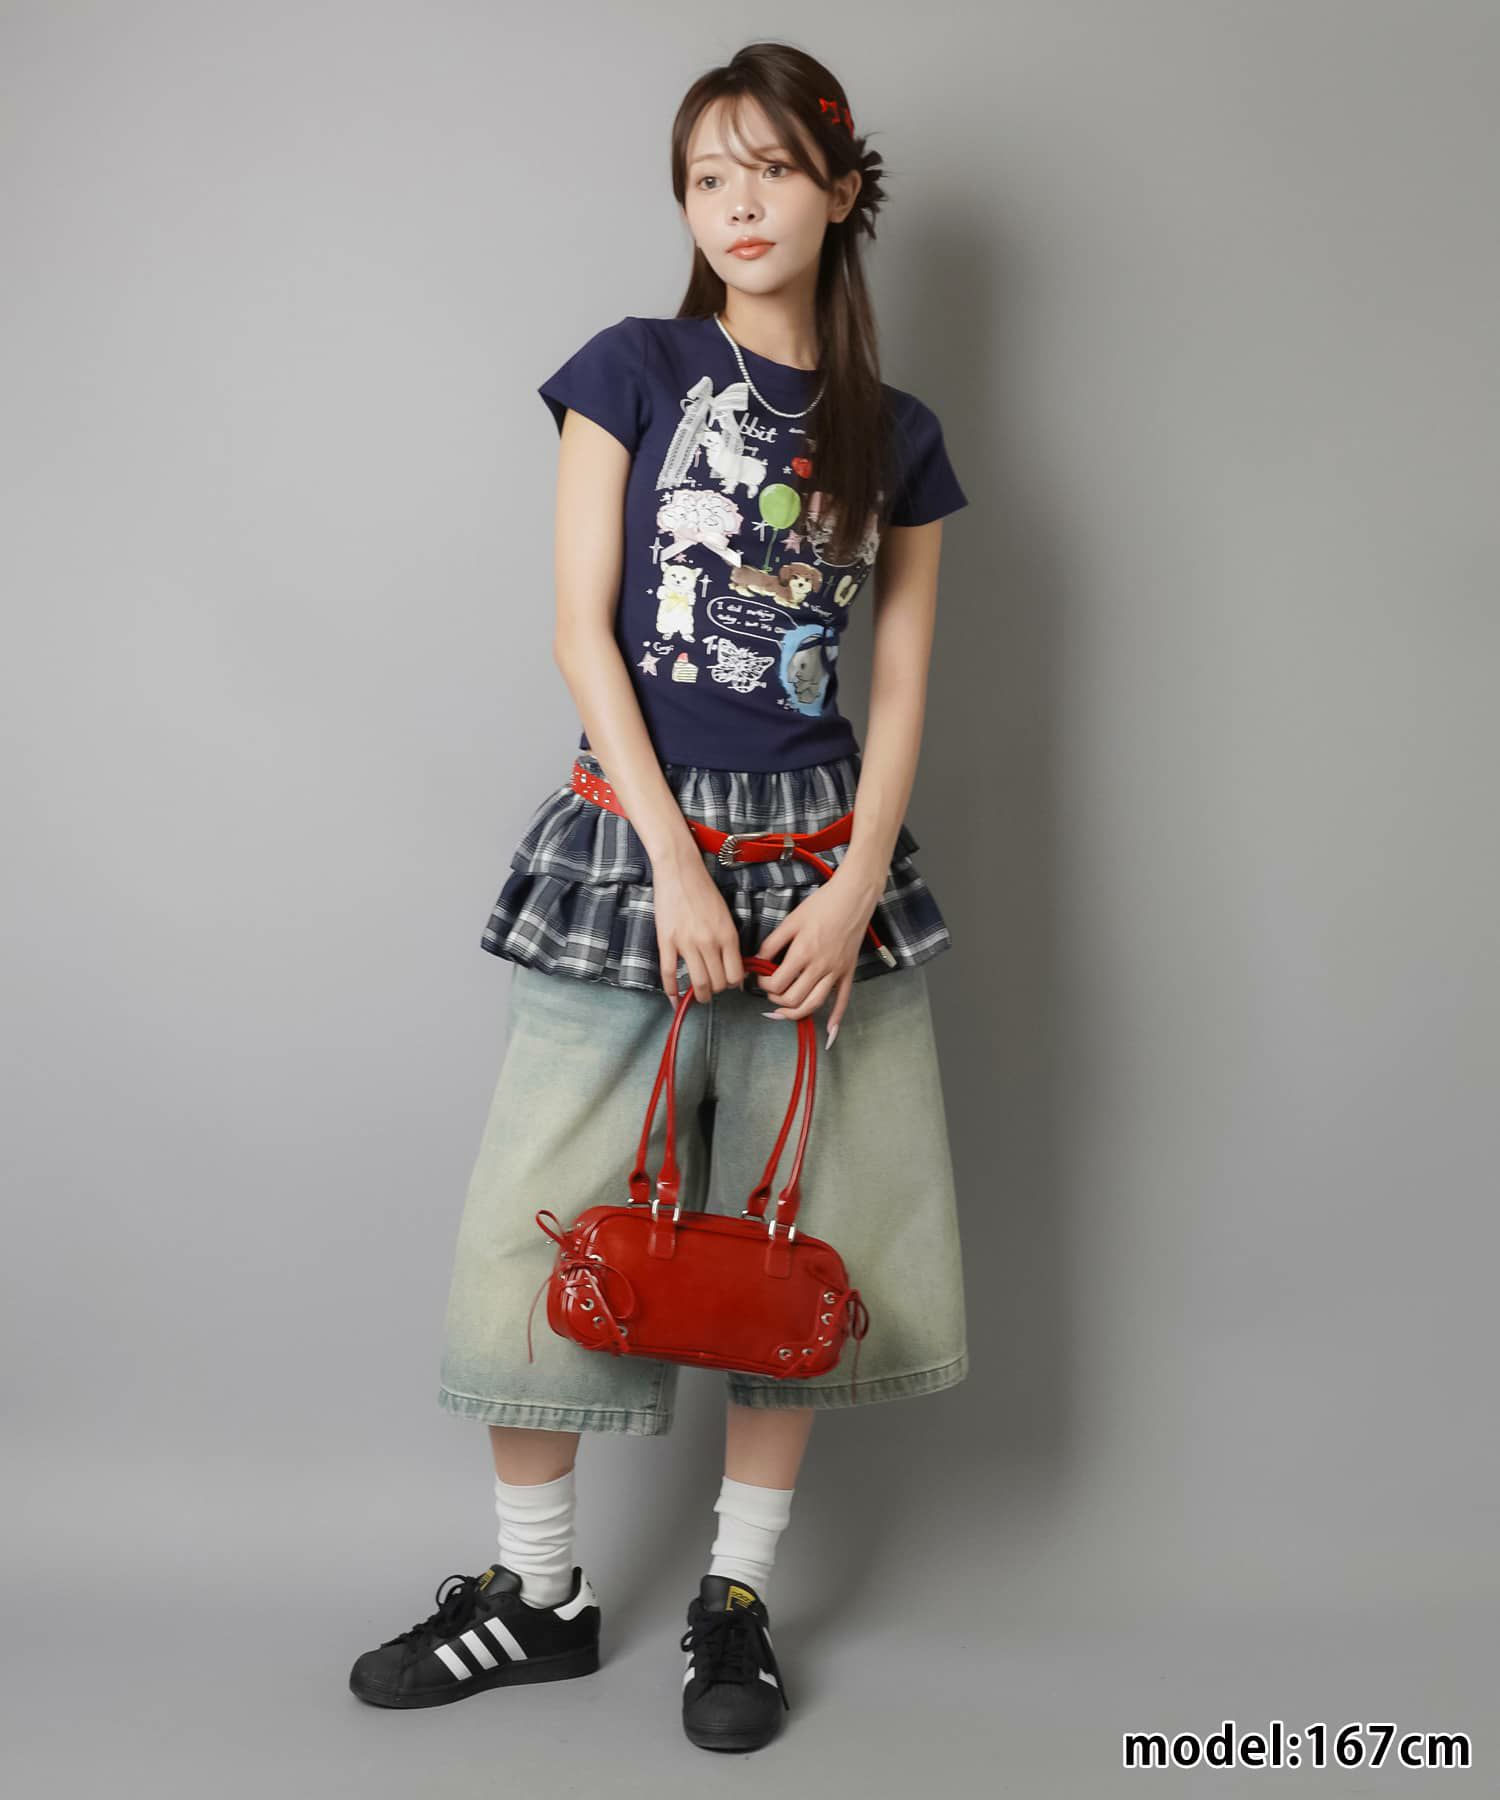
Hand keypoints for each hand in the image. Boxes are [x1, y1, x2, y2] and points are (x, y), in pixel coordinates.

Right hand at [652, 853, 745, 1000]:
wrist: (680, 871)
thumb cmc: (704, 891)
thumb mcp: (726, 916)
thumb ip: (729, 942)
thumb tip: (733, 967)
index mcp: (728, 935)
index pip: (736, 975)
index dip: (733, 984)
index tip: (729, 984)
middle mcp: (709, 942)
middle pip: (718, 983)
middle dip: (717, 990)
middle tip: (713, 989)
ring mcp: (687, 943)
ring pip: (698, 982)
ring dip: (700, 995)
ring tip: (699, 996)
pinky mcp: (666, 940)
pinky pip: (669, 973)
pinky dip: (671, 991)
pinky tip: (674, 999)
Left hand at [752, 865, 883, 1044]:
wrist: (854, 897)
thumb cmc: (822, 904)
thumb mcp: (791, 920)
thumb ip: (773, 943)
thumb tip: (758, 962)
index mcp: (803, 953)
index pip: (776, 984)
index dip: (762, 985)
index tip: (759, 978)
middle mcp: (820, 967)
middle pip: (793, 999)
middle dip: (776, 1000)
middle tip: (770, 991)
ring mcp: (836, 972)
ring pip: (814, 1004)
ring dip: (796, 1013)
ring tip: (784, 1010)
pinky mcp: (848, 972)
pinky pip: (843, 1000)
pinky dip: (836, 1018)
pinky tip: (829, 1031)